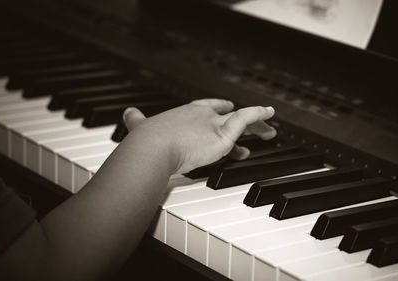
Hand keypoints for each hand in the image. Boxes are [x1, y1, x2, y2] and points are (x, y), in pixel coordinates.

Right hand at [122, 99, 275, 172]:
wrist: (151, 150)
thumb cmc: (145, 142)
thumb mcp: (140, 125)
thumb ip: (136, 119)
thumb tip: (128, 112)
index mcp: (185, 113)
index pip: (208, 108)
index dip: (219, 110)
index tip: (226, 111)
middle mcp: (202, 115)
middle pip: (228, 114)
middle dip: (240, 120)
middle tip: (252, 126)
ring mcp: (214, 124)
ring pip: (242, 120)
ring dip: (257, 125)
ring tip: (269, 131)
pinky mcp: (223, 136)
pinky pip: (246, 120)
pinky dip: (259, 115)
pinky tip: (269, 115)